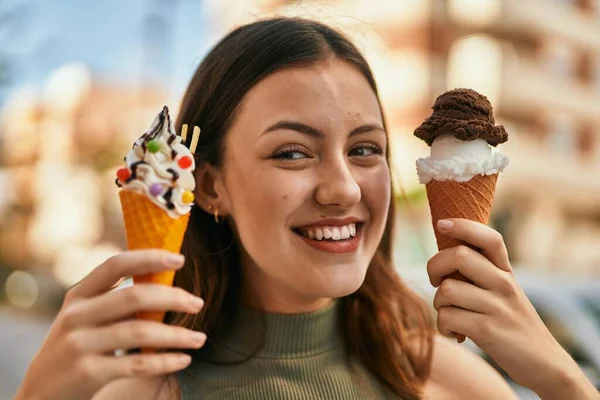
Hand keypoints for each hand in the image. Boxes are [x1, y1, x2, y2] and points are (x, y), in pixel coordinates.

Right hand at [15, 250, 205, 399]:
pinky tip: (183, 359)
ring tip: (199, 338)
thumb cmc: (76, 347)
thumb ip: (115, 300)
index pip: (116, 265)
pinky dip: (165, 362)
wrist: (40, 393)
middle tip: (199, 303)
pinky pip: (137, 365)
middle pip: (135, 296)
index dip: (149, 258)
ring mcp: (80, 344)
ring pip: (140, 332)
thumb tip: (166, 283)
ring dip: (177, 335)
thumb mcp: (84, 317)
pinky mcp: (87, 373)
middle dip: (174, 298)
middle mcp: (77, 315)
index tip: (180, 259)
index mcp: (78, 295)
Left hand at [426, 218, 579, 393]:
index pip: (489, 237)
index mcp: (505, 271)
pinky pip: (447, 318)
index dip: (463, 226)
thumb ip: (480, 272)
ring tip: (449, 314)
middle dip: (434, 267)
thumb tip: (442, 256)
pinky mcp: (488, 330)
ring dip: (438, 304)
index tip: (441, 224)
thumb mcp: (503, 291)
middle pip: (459, 255)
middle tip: (436, 282)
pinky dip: (442, 327)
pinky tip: (454, 333)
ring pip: (446, 290)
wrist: (543, 362)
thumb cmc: (510, 322)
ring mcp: (497, 307)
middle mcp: (503, 284)